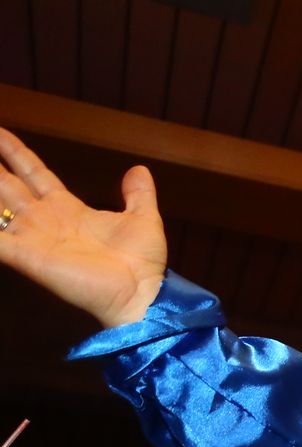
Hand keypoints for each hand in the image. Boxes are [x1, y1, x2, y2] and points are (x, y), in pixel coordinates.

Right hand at [0, 129, 166, 328]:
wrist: (142, 292)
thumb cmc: (142, 262)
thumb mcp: (143, 218)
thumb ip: (138, 194)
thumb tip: (139, 169)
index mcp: (67, 208)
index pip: (33, 172)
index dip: (15, 153)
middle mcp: (44, 220)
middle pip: (7, 185)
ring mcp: (34, 237)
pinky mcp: (28, 257)